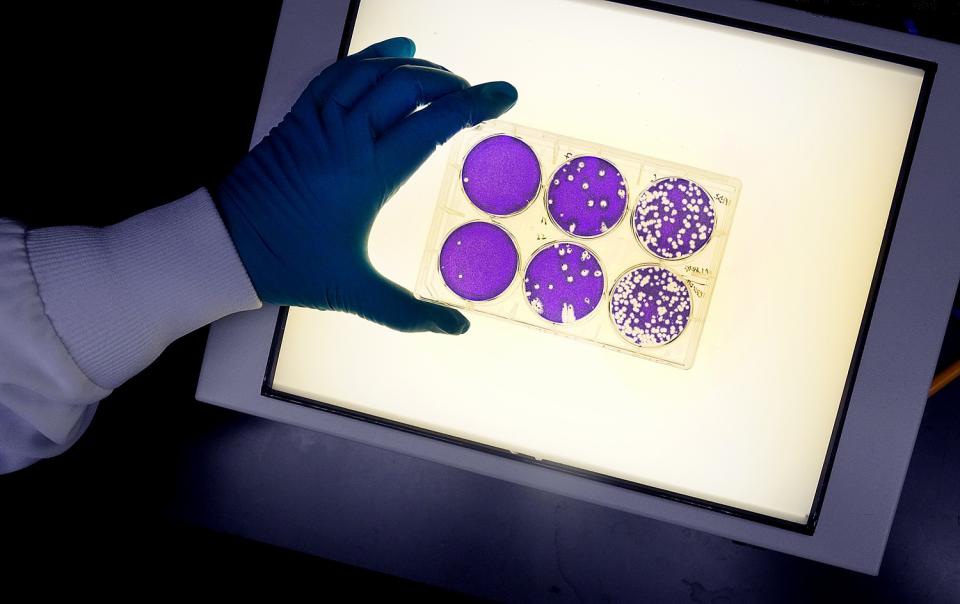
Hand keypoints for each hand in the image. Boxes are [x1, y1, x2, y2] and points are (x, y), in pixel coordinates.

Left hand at [214, 37, 517, 333]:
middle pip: (408, 88)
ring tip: (444, 74)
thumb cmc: (292, 265)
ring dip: (415, 68)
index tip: (504, 94)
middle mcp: (347, 138)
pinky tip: (394, 52)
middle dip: (449, 83)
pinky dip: (369, 57)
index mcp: (368, 174)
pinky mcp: (300, 117)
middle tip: (474, 94)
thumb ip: (408, 313)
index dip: (473, 105)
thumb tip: (458, 330)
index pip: (432, 124)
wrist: (227, 245)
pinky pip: (339, 73)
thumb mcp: (354, 292)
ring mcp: (321, 122)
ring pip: (375, 74)